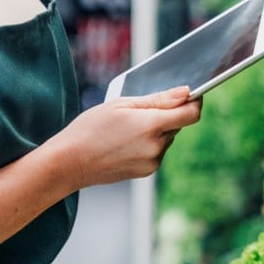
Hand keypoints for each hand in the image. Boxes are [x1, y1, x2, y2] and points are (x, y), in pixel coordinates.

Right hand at [48, 86, 201, 190]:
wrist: (69, 162)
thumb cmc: (91, 128)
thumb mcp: (122, 104)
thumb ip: (158, 99)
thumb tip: (185, 92)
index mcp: (151, 126)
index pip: (191, 113)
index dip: (194, 101)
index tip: (189, 94)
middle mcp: (156, 147)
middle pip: (178, 124)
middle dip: (167, 114)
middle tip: (139, 111)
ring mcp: (152, 162)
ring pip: (168, 138)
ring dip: (157, 130)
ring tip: (127, 129)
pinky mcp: (147, 171)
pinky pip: (157, 151)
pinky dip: (149, 143)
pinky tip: (126, 142)